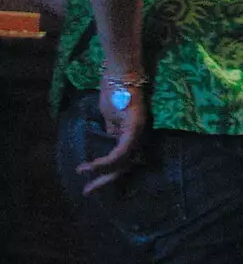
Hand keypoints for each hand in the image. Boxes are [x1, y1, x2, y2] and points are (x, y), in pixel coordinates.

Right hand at [80, 78, 149, 194]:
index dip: (109, 172)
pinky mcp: (135, 125)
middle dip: (106, 180)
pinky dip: (106, 160)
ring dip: (102, 171)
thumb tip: (108, 139)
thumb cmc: (116, 89)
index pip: (125, 159)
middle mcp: (139, 134)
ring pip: (123, 161)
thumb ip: (112, 129)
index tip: (91, 181)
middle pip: (125, 164)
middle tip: (87, 192)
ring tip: (82, 173)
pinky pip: (121, 150)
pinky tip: (92, 165)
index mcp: (134, 133)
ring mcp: (139, 130)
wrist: (121, 71)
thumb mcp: (110, 115)